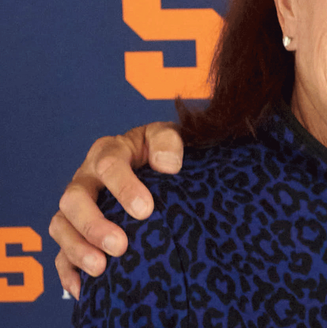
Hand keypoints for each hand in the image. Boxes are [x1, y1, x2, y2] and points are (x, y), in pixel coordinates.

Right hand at [49, 122, 182, 298]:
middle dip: (94, 225)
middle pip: (74, 199)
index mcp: (109, 151)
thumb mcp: (166, 136)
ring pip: (61, 226)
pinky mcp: (74, 231)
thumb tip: (168, 166)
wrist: (155, 161)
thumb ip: (168, 142)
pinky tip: (82, 288)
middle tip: (120, 246)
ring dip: (78, 249)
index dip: (124, 188)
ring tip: (101, 269)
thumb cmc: (159, 150)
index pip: (108, 165)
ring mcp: (76, 206)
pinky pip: (59, 252)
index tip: (145, 210)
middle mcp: (86, 178)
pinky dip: (67, 271)